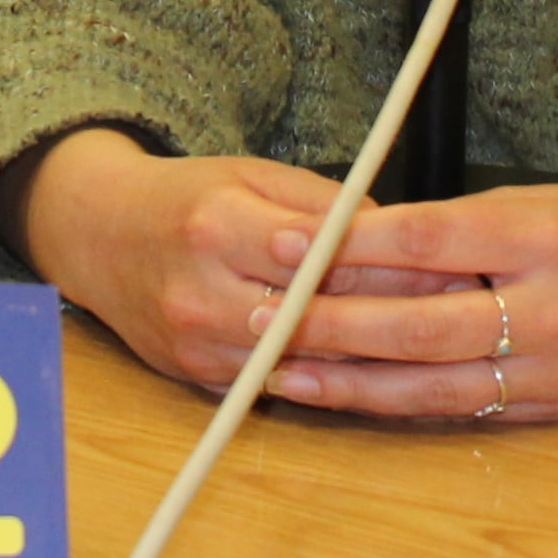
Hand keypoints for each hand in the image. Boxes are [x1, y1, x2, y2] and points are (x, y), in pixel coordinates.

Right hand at [0, 131, 463, 390]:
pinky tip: (376, 369)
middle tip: (460, 312)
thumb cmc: (187, 196)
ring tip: (433, 344)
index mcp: (215, 226)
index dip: (389, 265)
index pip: (319, 256)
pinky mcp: (197, 378)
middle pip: (317, 319)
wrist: (97, 237)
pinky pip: (278, 384)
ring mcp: (196, 345)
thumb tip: (402, 238)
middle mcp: (200, 293)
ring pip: (304, 362)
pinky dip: (328, 376)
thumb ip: (325, 207)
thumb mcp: (251, 174)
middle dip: (394, 316)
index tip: (450, 266)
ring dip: (371, 356)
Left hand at [263, 181, 557, 423]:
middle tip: (255, 315)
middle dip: (326, 324)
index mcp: (542, 235)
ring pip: (429, 384)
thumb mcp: (550, 202)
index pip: (424, 242)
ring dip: (347, 381)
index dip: (346, 246)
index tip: (284, 241)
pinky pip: (462, 411)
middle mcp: (547, 309)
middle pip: (415, 324)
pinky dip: (399, 406)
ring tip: (278, 372)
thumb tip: (359, 241)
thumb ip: (463, 227)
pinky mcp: (557, 410)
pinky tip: (349, 400)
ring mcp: (553, 370)